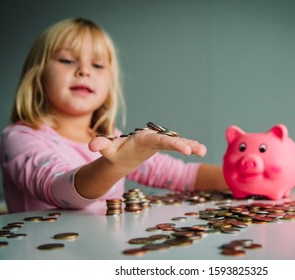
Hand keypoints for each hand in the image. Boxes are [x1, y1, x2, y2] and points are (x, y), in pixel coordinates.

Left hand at [88, 129, 206, 168]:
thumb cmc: (115, 152)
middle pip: (170, 139)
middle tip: (196, 150)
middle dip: (183, 144)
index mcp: (142, 137)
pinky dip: (188, 147)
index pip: (158, 139)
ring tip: (203, 151)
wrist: (120, 153)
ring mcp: (159, 141)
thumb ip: (102, 145)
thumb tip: (92, 146)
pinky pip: (177, 146)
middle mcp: (153, 137)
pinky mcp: (163, 146)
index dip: (171, 143)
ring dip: (190, 145)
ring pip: (177, 141)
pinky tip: (200, 150)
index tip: (183, 148)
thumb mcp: (107, 150)